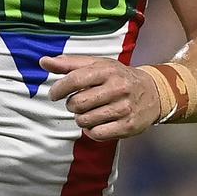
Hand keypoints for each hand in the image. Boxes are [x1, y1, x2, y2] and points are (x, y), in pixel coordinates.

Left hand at [41, 54, 160, 140]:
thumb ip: (68, 63)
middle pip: (78, 103)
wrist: (153, 92)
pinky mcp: (128, 126)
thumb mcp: (96, 64)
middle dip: (72, 105)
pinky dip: (91, 131)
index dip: (59, 88)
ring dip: (81, 118)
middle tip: (77, 103)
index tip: (54, 94)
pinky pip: (97, 134)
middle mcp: (117, 88)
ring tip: (88, 112)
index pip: (75, 79)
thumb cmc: (117, 77)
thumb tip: (43, 61)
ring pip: (85, 120)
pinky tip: (96, 123)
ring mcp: (124, 108)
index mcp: (107, 70)